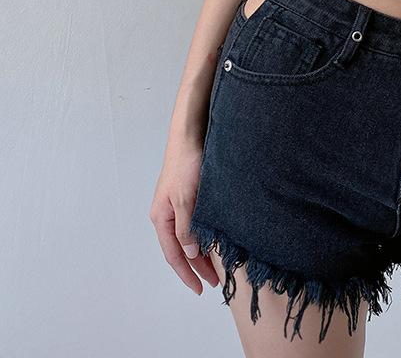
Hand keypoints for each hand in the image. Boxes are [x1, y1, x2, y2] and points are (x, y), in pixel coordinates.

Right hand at [150, 134, 218, 296]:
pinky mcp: (187, 196)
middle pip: (180, 249)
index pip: (173, 255)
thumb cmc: (186, 163)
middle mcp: (166, 214)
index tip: (200, 289)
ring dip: (201, 252)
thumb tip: (190, 253)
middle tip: (215, 281)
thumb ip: (187, 227)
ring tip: (217, 266)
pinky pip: (193, 224)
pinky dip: (203, 236)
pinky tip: (214, 239)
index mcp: (161, 218)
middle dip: (196, 267)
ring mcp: (175, 206)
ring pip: (188, 237)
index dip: (187, 273)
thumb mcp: (186, 198)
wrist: (190, 135)